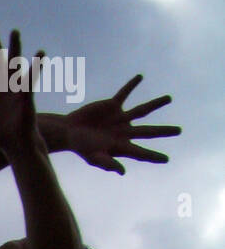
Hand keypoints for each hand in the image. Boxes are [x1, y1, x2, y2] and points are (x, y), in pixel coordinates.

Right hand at [61, 77, 181, 173]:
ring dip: (156, 104)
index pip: (141, 152)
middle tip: (179, 131)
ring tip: (168, 98)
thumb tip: (122, 171)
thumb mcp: (94, 158)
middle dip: (164, 131)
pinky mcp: (112, 106)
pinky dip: (131, 85)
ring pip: (142, 110)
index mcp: (121, 146)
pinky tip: (140, 77)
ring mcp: (120, 118)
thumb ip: (108, 163)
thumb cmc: (81, 148)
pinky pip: (124, 94)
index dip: (154, 156)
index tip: (166, 159)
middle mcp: (124, 132)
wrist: (69, 132)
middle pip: (149, 131)